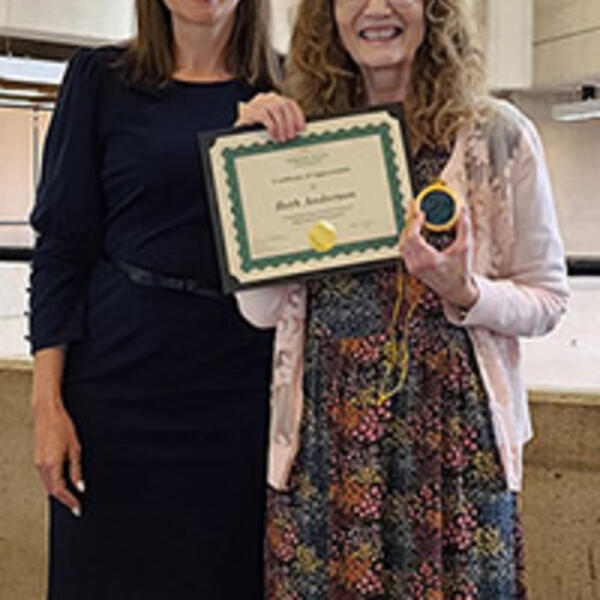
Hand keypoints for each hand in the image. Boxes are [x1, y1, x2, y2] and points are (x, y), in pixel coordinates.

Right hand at [33, 398, 83, 516]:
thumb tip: (80, 486)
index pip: (60, 490)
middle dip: (64, 499)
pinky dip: (53, 483)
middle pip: (52, 490)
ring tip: (71, 497)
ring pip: (47, 484)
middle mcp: (42, 466)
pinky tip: (62, 483)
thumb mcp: (75, 448)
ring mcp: (37, 462)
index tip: (77, 508)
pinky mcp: (37, 459)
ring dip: (58, 492)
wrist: (47, 413)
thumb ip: (76, 469)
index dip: (69, 501)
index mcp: (52, 464)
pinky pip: (45, 477)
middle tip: (76, 506)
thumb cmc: (63, 426)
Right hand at [236, 92, 305, 141]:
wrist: (235, 128)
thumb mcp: (272, 124)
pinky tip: (273, 134)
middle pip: (284, 104)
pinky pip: (264, 115)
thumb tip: (296, 131)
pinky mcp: (249, 110)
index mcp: (273, 100)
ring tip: (282, 137)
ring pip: (276, 108)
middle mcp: (266, 98)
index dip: (298, 115)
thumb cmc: (254, 129)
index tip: (301, 128)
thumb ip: (283, 124)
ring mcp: (257, 102)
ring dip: (281, 125)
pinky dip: (271, 125)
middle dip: (290, 122)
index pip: (290, 103)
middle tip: (291, 136)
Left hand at [399, 205, 478, 309]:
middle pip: (404, 239)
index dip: (414, 222)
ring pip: (402, 244)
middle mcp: (417, 265)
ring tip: (413, 216)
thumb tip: (462, 209)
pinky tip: (414, 228)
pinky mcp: (412, 268)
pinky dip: (407, 237)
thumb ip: (464, 227)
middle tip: (414, 208)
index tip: (420, 212)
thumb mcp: (465, 248)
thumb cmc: (461, 271)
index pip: (413, 237)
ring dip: (407, 229)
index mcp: (429, 261)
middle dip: (409, 222)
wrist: (456, 291)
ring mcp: (413, 268)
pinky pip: (404, 250)